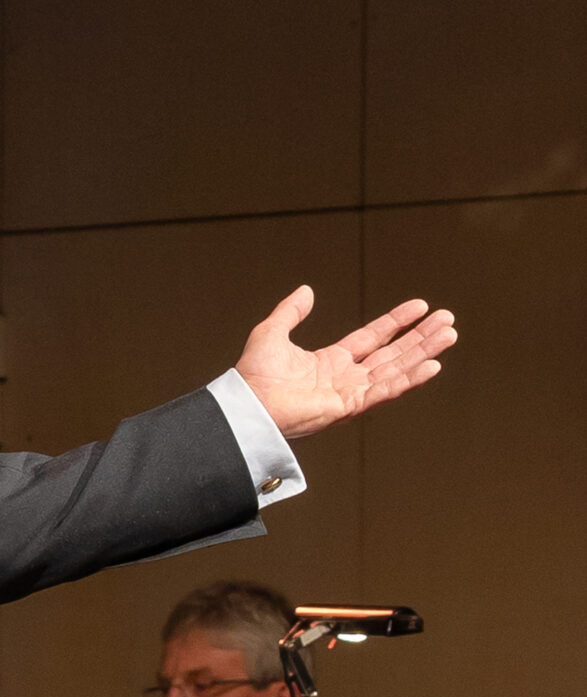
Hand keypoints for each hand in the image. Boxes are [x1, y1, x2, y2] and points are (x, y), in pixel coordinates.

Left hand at [235, 285, 456, 439]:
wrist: (246, 404)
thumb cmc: (253, 376)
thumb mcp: (272, 332)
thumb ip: (290, 311)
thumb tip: (306, 290)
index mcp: (330, 362)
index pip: (372, 338)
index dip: (396, 322)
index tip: (421, 306)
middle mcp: (345, 378)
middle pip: (393, 354)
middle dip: (421, 337)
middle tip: (448, 320)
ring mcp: (350, 393)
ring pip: (396, 369)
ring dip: (424, 352)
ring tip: (450, 335)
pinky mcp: (349, 406)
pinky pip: (386, 390)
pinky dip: (410, 379)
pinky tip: (433, 366)